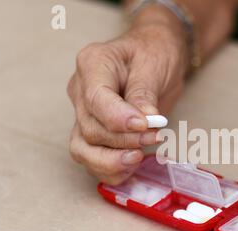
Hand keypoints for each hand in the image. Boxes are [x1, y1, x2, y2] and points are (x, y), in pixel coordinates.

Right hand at [67, 6, 187, 184]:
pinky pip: (92, 160)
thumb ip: (145, 92)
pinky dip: (111, 170)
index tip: (145, 126)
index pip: (96, 99)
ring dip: (112, 161)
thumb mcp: (155, 64)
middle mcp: (80, 90)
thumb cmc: (154, 53)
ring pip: (83, 150)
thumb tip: (144, 121)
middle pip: (91, 128)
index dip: (119, 120)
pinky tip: (132, 166)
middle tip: (156, 136)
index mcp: (92, 64)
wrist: (155, 55)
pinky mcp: (92, 132)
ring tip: (140, 157)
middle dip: (124, 141)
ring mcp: (83, 113)